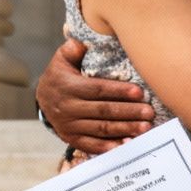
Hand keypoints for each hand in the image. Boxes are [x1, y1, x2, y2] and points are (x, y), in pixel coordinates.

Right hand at [35, 37, 153, 154]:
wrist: (42, 99)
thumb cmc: (60, 76)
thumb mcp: (61, 60)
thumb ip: (71, 50)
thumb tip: (80, 44)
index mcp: (68, 87)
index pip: (97, 89)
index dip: (119, 91)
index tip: (139, 92)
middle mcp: (68, 107)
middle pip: (103, 111)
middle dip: (128, 112)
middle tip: (149, 113)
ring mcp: (69, 125)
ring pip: (101, 128)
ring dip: (124, 129)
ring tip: (144, 128)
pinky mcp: (71, 138)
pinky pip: (92, 144)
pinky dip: (109, 146)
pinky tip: (127, 145)